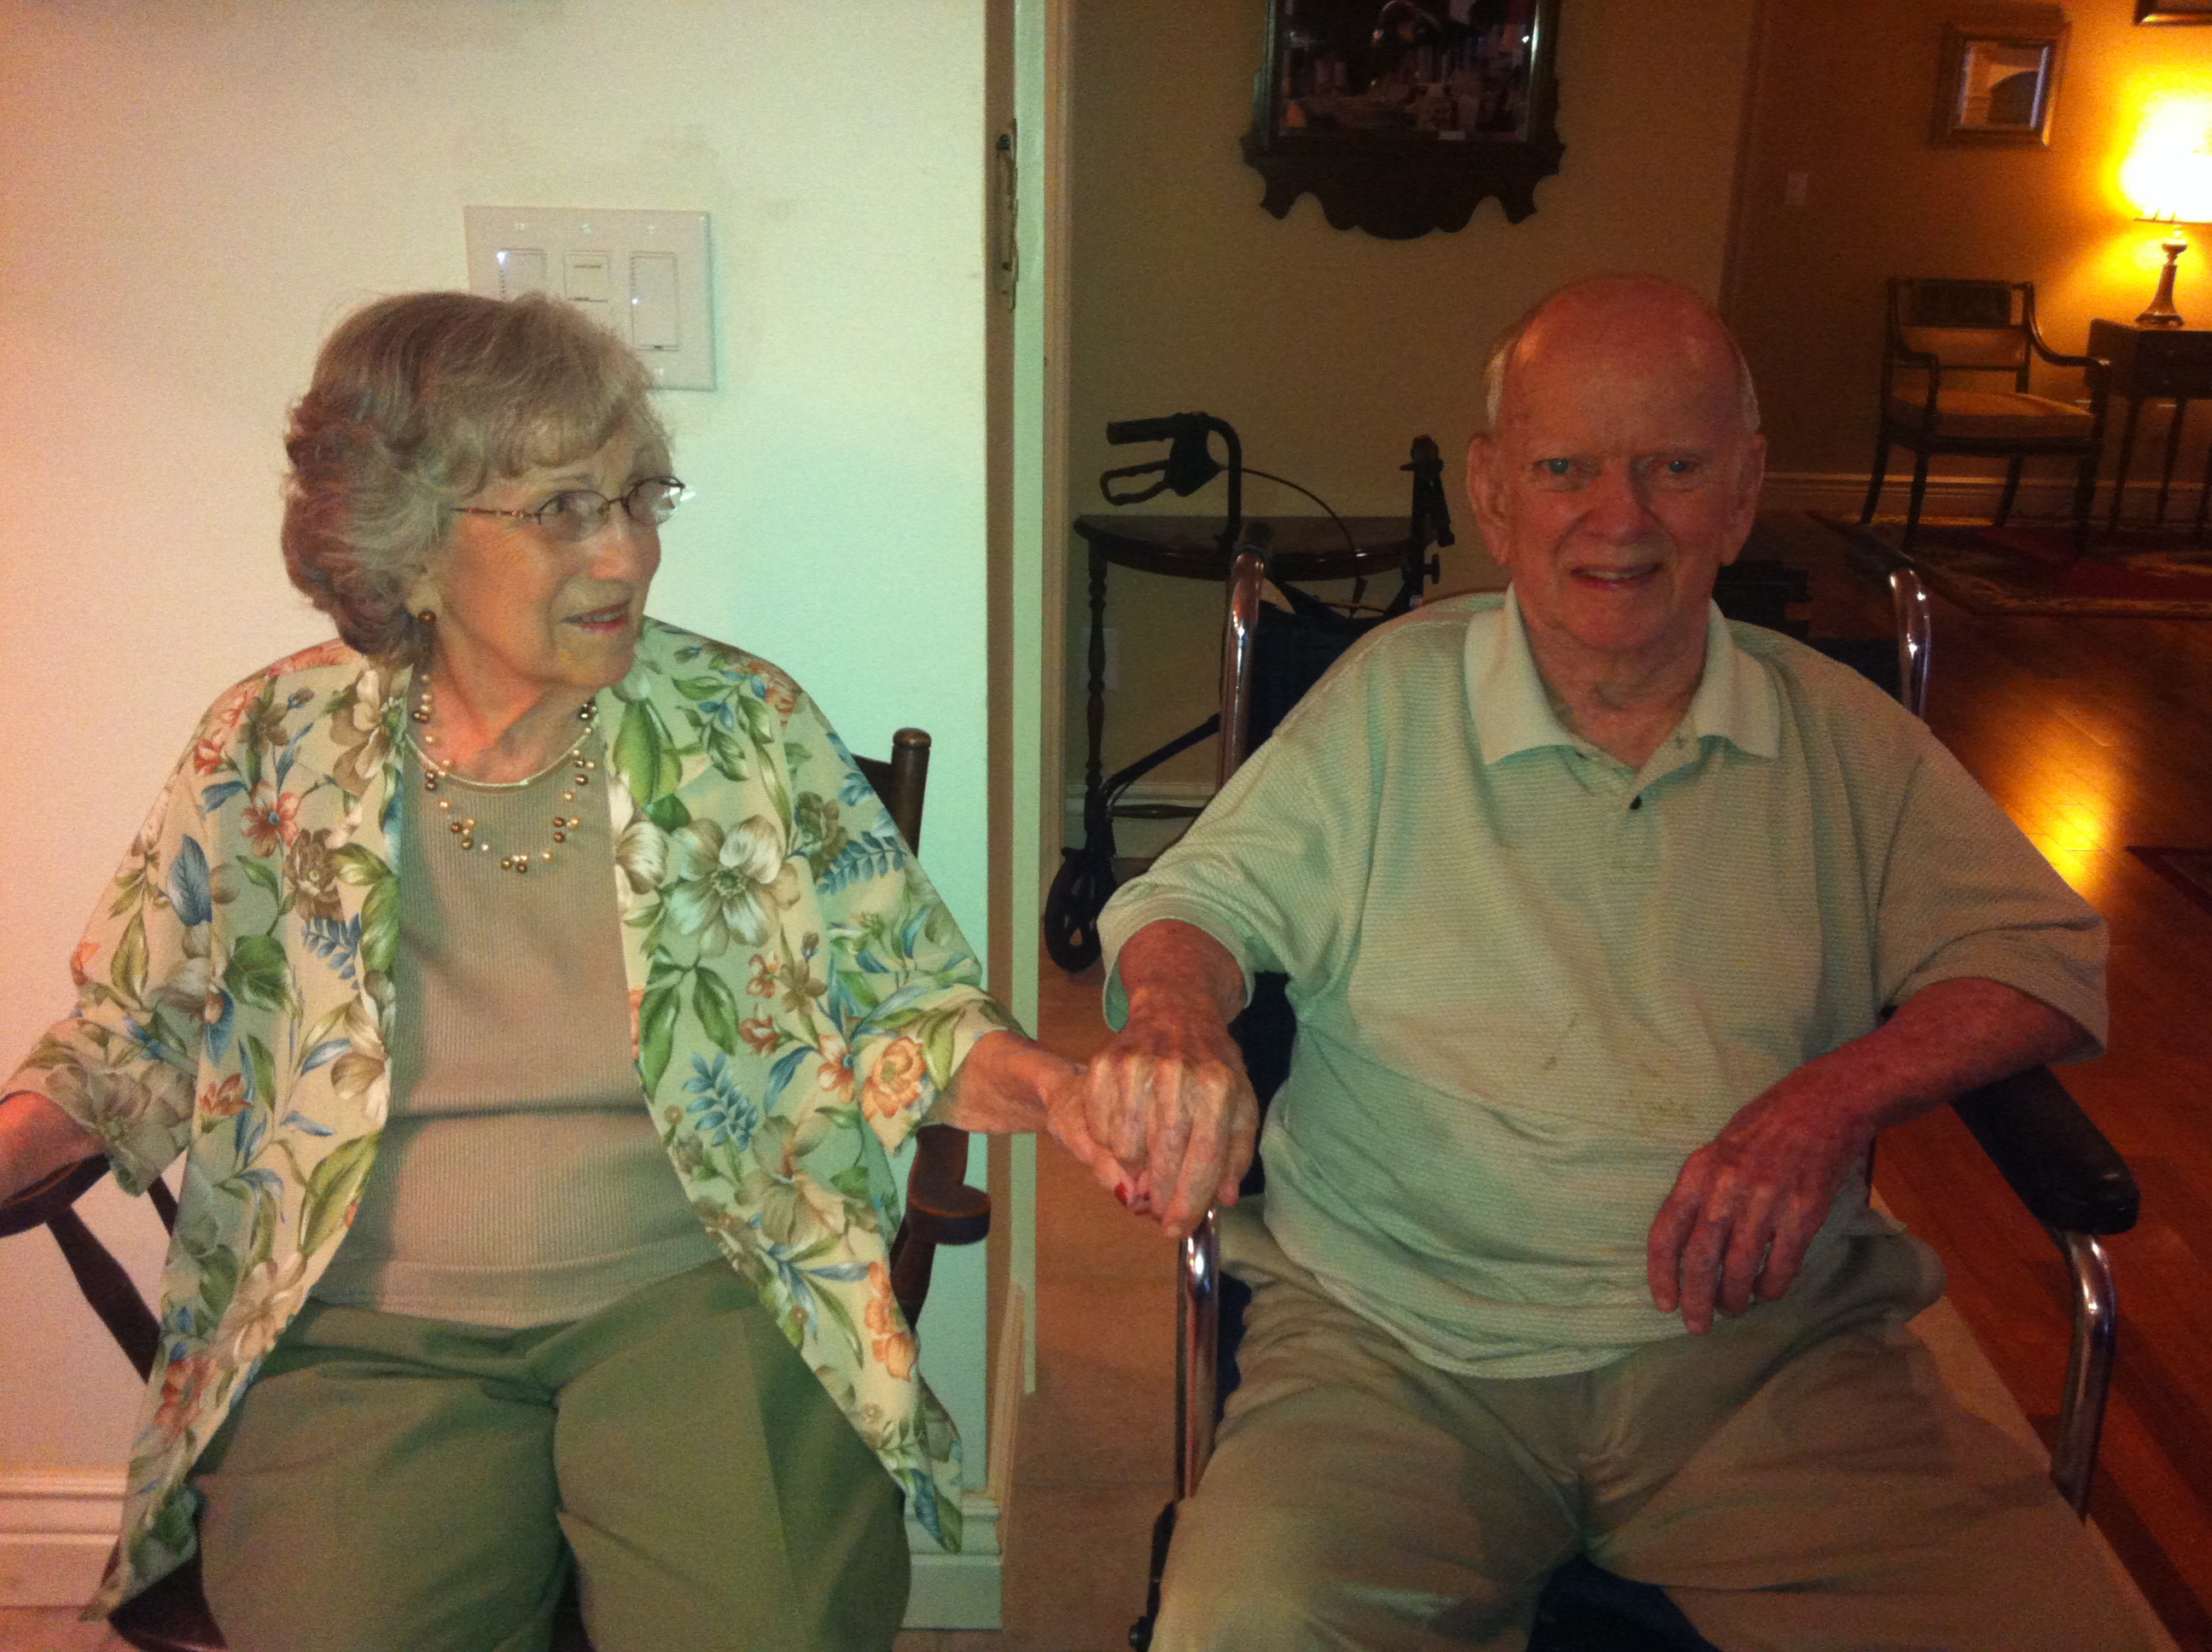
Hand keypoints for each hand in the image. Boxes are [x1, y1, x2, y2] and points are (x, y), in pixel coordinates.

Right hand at [1079, 989, 1259, 1241]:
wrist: (1175, 1010)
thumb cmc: (1212, 1065)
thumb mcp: (1239, 1104)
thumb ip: (1235, 1154)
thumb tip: (1223, 1198)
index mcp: (1218, 1088)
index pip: (1205, 1160)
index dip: (1190, 1202)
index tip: (1178, 1228)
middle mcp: (1178, 1076)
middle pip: (1164, 1160)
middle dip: (1161, 1197)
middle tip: (1159, 1211)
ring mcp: (1137, 1068)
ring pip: (1126, 1150)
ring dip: (1135, 1172)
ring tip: (1146, 1168)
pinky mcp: (1106, 1064)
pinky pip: (1100, 1128)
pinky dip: (1110, 1145)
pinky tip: (1128, 1138)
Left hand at [1646, 1071, 1877, 1332]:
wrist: (1825, 1104)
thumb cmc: (1766, 1125)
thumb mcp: (1719, 1148)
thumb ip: (1702, 1189)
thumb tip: (1688, 1240)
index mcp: (1699, 1171)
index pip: (1667, 1231)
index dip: (1661, 1273)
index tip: (1664, 1302)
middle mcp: (1727, 1189)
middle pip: (1701, 1260)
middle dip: (1696, 1300)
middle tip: (1697, 1326)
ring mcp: (1766, 1203)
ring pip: (1739, 1269)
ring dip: (1733, 1299)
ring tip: (1733, 1308)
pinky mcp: (1803, 1215)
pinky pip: (1781, 1266)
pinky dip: (1771, 1288)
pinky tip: (1766, 1292)